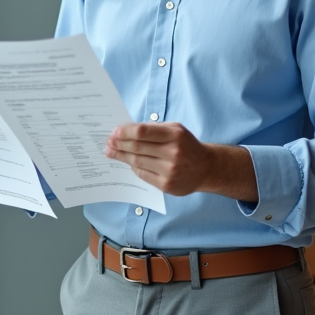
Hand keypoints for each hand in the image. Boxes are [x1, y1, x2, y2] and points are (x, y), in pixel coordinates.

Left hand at [105, 122, 258, 201]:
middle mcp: (173, 153)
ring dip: (121, 156)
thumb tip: (126, 131)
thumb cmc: (187, 145)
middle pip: (137, 148)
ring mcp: (170, 170)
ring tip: (112, 152)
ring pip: (137, 162)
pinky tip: (127, 162)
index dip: (125, 132)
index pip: (143, 132)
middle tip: (108, 142)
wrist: (206, 168)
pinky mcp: (167, 185)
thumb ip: (153, 129)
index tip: (114, 132)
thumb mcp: (175, 129)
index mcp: (175, 135)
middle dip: (119, 144)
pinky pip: (143, 175)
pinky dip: (133, 167)